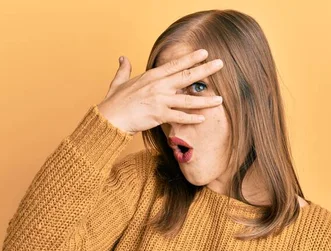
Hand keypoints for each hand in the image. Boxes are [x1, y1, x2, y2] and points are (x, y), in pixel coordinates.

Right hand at [97, 49, 223, 133]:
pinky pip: (179, 117)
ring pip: (187, 100)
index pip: (175, 64)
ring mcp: (160, 100)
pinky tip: (203, 118)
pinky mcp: (159, 115)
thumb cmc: (114, 102)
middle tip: (220, 64)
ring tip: (220, 99)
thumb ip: (124, 69)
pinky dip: (191, 118)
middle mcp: (158, 86)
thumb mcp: (118, 82)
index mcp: (152, 76)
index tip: (204, 53)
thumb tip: (123, 58)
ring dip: (205, 100)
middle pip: (186, 76)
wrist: (110, 118)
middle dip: (205, 70)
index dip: (190, 58)